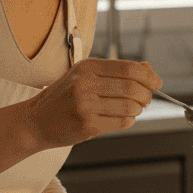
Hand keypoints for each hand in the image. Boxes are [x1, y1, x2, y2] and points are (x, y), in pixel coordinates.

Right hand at [20, 59, 161, 149]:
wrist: (35, 121)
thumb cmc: (64, 98)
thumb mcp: (84, 76)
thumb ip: (115, 71)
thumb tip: (148, 70)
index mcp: (87, 67)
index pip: (128, 68)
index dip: (148, 76)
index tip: (157, 83)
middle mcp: (85, 84)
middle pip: (132, 88)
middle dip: (146, 95)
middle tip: (146, 100)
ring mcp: (85, 105)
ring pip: (129, 107)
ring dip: (138, 109)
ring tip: (133, 109)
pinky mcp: (87, 125)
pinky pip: (121, 122)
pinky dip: (129, 121)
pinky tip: (123, 118)